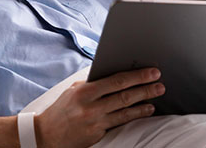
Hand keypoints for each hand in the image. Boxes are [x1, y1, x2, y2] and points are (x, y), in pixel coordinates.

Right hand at [35, 67, 164, 147]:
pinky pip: (119, 124)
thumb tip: (116, 73)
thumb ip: (94, 83)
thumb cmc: (61, 108)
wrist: (46, 135)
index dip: (136, 76)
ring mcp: (95, 123)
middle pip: (124, 96)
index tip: (151, 71)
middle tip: (159, 84)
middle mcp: (91, 107)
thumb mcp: (74, 89)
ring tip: (156, 98)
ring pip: (125, 112)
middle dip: (145, 89)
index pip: (116, 81)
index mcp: (85, 91)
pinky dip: (134, 116)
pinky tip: (144, 112)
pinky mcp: (97, 135)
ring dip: (143, 104)